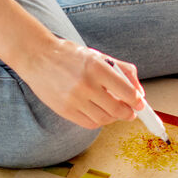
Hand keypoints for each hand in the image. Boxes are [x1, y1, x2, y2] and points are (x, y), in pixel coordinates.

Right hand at [16, 38, 145, 128]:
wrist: (37, 57)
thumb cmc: (69, 55)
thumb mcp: (98, 55)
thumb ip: (122, 71)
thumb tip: (139, 92)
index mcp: (97, 67)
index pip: (126, 92)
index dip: (137, 101)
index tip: (140, 103)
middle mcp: (86, 85)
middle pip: (117, 109)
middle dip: (129, 113)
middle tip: (131, 111)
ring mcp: (74, 99)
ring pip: (105, 119)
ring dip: (114, 118)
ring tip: (114, 110)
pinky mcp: (65, 110)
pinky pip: (89, 123)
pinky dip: (99, 121)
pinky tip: (100, 113)